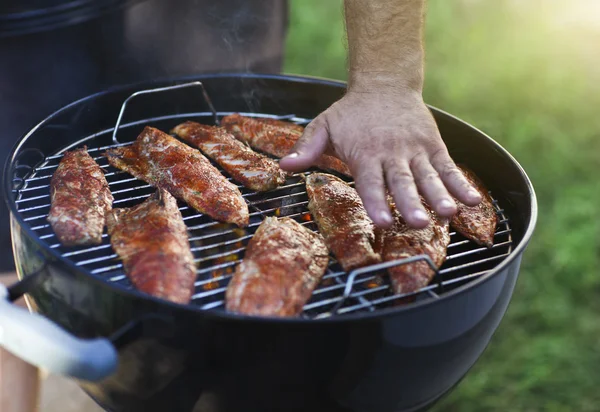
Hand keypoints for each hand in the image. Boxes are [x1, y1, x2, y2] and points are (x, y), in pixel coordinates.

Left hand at [279, 90, 482, 228]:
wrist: (385, 84)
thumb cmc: (351, 113)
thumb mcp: (323, 126)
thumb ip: (307, 148)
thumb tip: (284, 166)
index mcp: (365, 153)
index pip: (370, 181)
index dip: (376, 202)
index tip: (383, 221)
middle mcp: (392, 154)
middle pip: (402, 182)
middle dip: (410, 204)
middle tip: (419, 223)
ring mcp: (415, 150)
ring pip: (429, 176)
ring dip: (439, 196)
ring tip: (450, 213)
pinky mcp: (433, 146)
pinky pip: (448, 167)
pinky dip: (460, 183)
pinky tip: (472, 201)